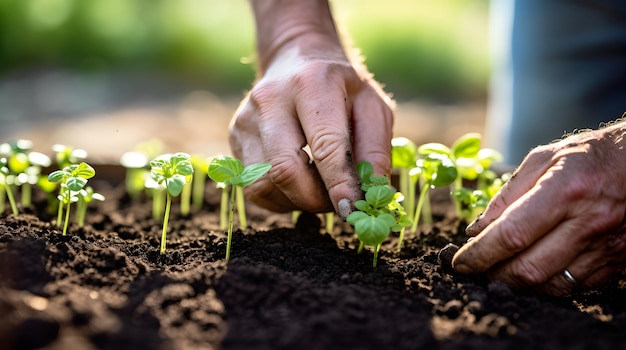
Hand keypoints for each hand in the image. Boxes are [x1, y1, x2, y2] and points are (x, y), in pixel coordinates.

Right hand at [230, 0, 392, 215]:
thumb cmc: (341, 89)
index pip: (324, 145)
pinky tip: (300, 183)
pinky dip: (282, 198)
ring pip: (265, 185)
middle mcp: (270, 99)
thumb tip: (372, 196)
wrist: (296, 60)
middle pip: (285, 171)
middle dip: (316, 200)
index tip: (351, 210)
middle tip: (339, 204)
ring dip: (298, 202)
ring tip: (321, 191)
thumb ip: (375, 151)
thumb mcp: (372, 108)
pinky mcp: (235, 138)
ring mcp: (246, 119)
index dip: (338, 184)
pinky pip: (254, 188)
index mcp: (311, 84)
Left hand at [452, 121, 625, 295]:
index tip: (460, 262)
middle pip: (529, 269)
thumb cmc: (588, 156)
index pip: (511, 234)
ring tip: (501, 271)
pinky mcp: (618, 261)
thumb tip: (476, 230)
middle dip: (494, 275)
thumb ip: (507, 195)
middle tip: (476, 270)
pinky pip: (575, 287)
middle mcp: (588, 223)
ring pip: (551, 286)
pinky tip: (535, 269)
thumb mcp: (543, 159)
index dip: (480, 254)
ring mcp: (606, 246)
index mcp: (564, 191)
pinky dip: (547, 284)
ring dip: (519, 285)